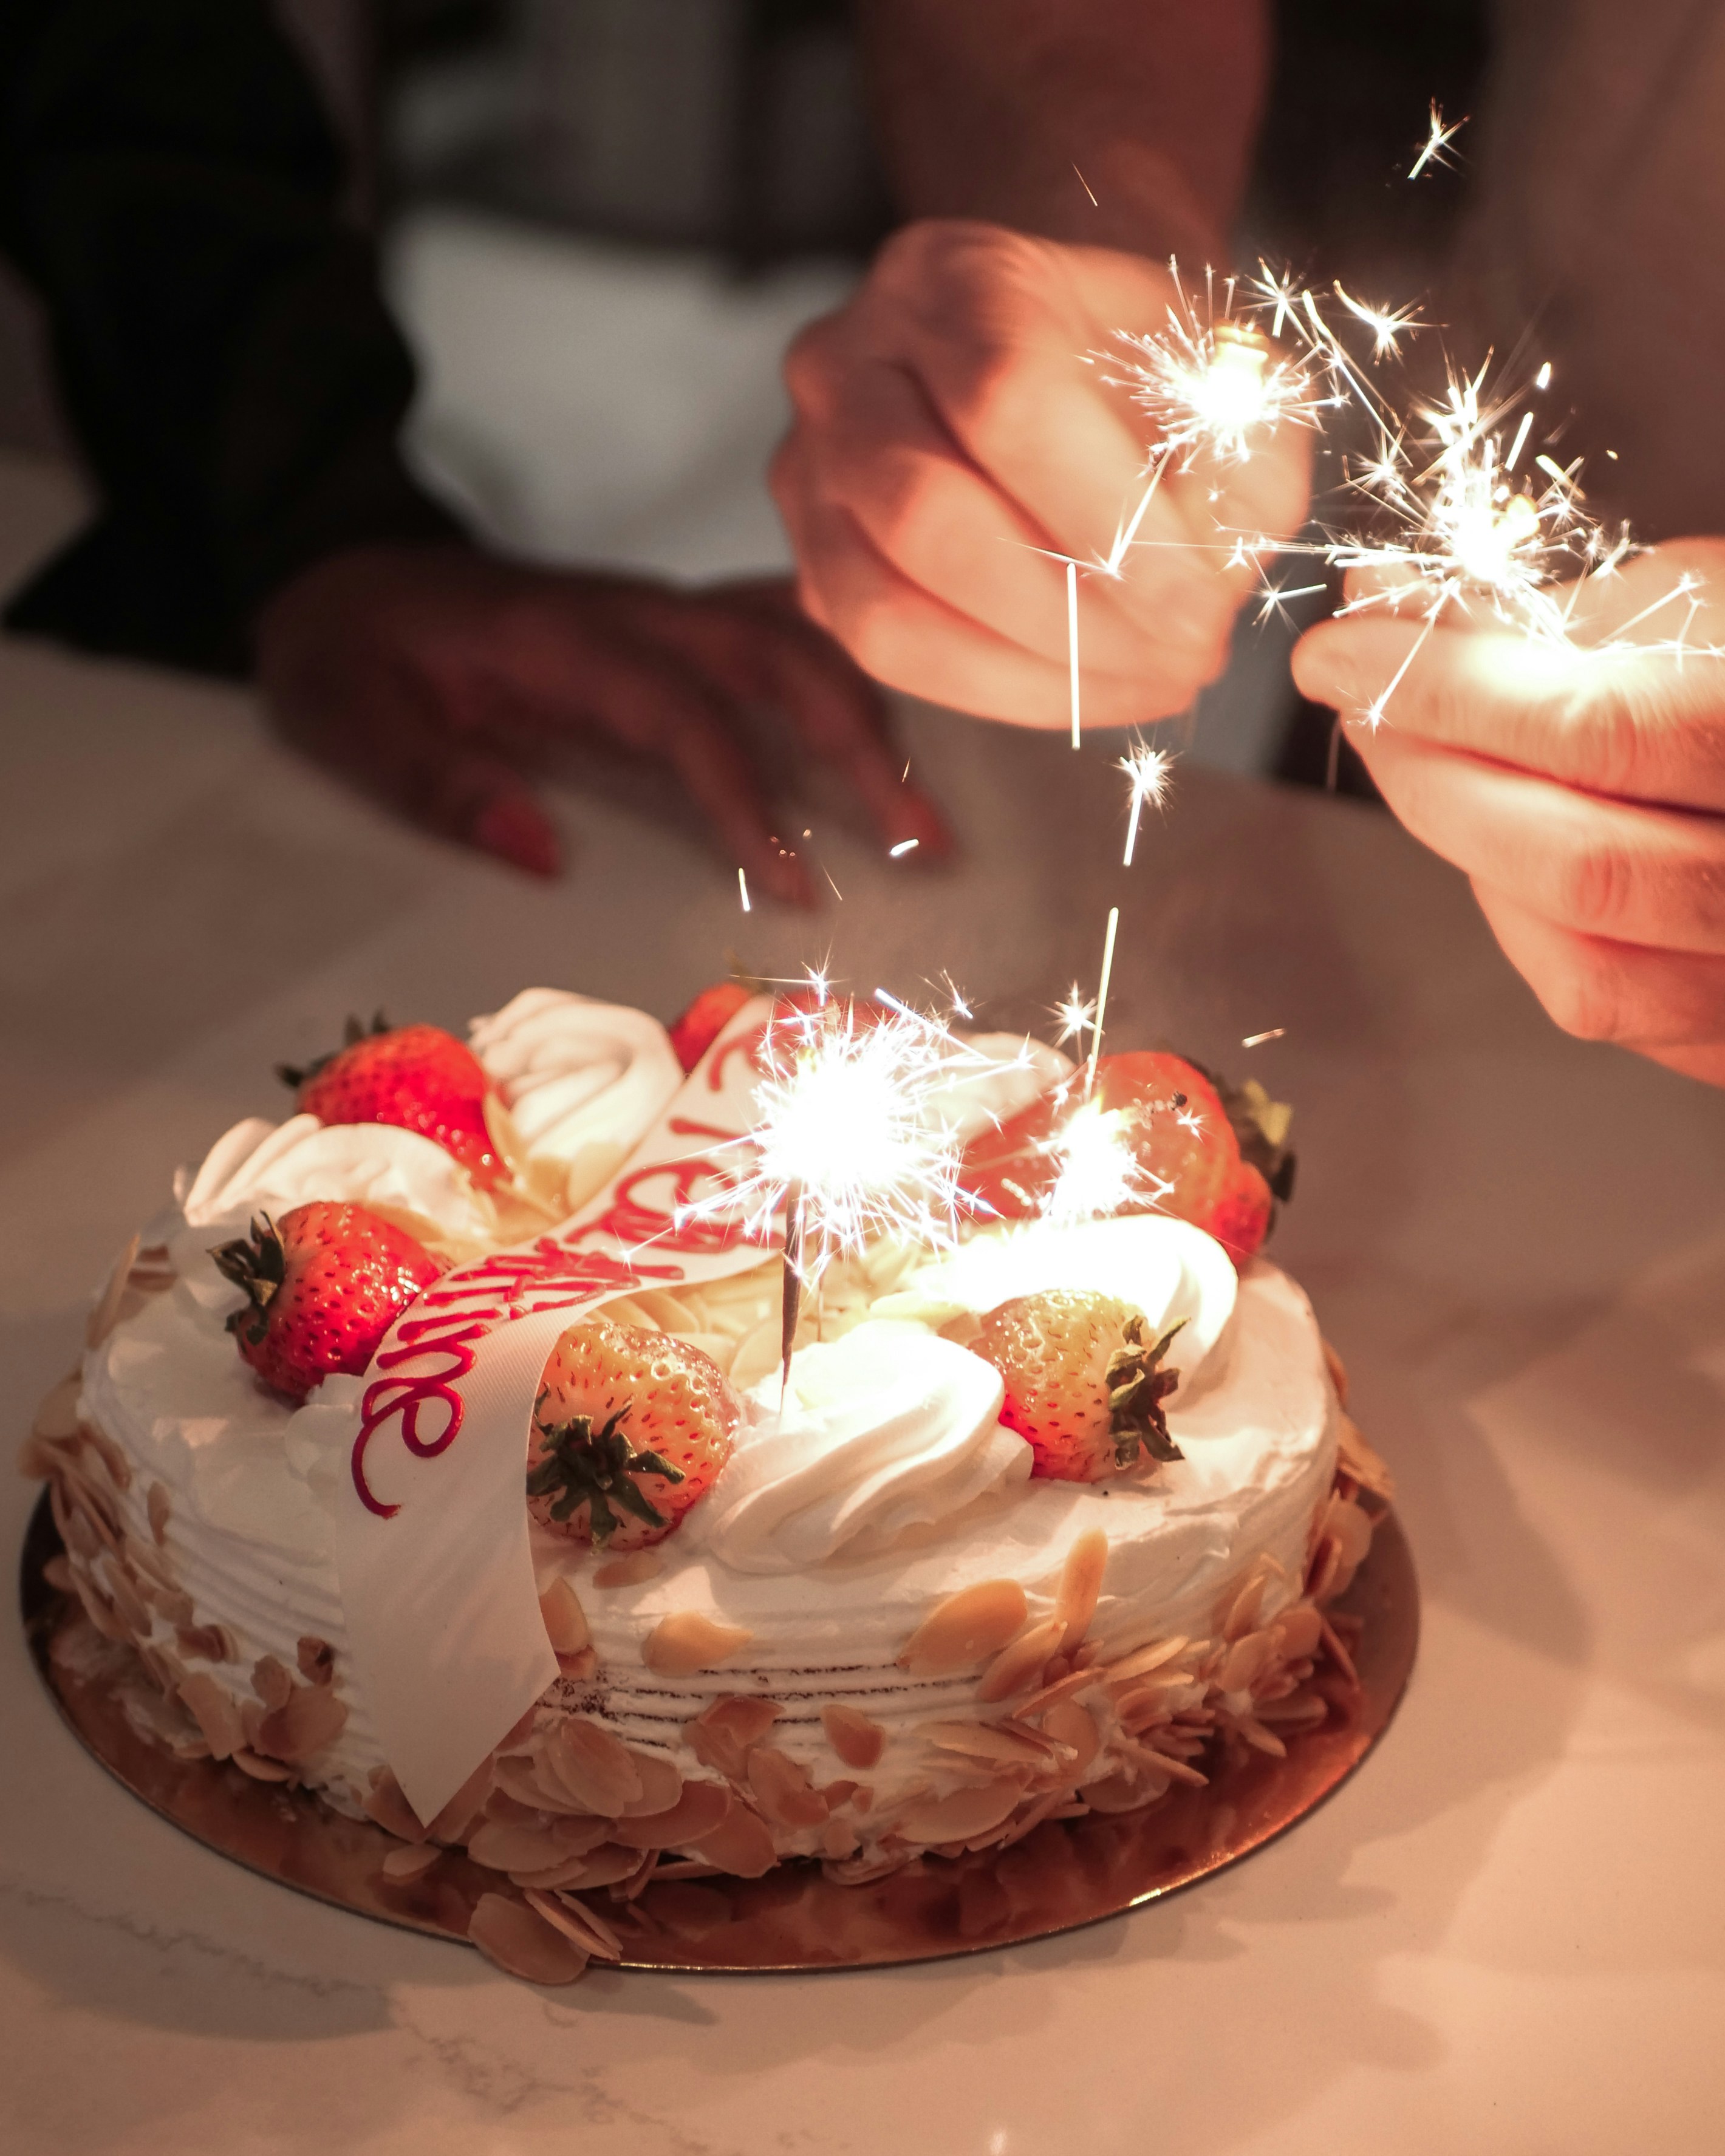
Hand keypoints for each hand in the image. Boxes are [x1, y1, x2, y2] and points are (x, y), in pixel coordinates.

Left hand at [252, 544, 950, 898]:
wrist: (345, 569)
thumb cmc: (349, 654)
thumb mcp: (346, 717)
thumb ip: (434, 780)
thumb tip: (543, 852)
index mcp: (558, 643)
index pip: (681, 714)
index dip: (745, 794)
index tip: (797, 881)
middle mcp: (631, 614)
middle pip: (777, 653)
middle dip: (862, 742)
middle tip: (926, 841)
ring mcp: (661, 609)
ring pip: (798, 630)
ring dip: (875, 706)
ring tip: (932, 805)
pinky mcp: (674, 620)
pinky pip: (781, 620)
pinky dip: (850, 657)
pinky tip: (910, 708)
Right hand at [771, 219, 1311, 729]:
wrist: (1047, 343)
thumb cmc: (1138, 361)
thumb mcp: (1229, 373)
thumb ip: (1246, 452)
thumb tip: (1215, 574)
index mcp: (952, 276)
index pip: (1008, 400)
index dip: (1108, 523)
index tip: (1201, 610)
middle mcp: (847, 362)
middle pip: (926, 516)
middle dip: (1069, 621)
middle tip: (1180, 662)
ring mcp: (808, 467)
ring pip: (884, 608)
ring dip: (1031, 675)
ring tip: (1144, 685)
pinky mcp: (809, 560)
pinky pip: (883, 653)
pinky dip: (996, 690)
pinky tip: (1088, 690)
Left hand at [1291, 543, 1724, 1085]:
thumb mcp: (1693, 600)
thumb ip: (1543, 614)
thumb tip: (1380, 598)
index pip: (1597, 729)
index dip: (1446, 690)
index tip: (1342, 649)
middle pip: (1577, 865)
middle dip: (1432, 781)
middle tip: (1365, 706)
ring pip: (1581, 966)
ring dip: (1474, 860)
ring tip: (1434, 769)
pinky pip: (1606, 1005)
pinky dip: (1529, 925)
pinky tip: (1508, 850)